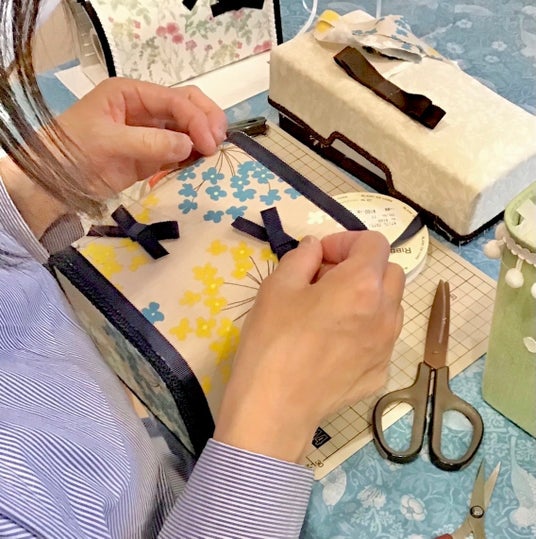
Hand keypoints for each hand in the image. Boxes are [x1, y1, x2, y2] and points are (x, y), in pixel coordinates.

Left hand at [56, 78, 227, 194]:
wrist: (55, 181)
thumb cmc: (74, 153)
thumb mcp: (109, 143)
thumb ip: (150, 142)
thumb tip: (190, 146)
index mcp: (132, 94)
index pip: (175, 100)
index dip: (196, 119)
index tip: (209, 143)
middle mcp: (146, 109)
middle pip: (187, 106)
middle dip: (207, 121)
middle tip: (219, 143)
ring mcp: (151, 132)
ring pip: (188, 128)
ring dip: (204, 138)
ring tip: (215, 154)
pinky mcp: (153, 155)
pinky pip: (181, 151)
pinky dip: (195, 156)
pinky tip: (203, 164)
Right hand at [214, 231, 404, 462]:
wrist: (275, 407)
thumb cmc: (273, 340)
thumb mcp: (277, 286)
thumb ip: (302, 256)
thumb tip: (316, 247)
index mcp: (362, 284)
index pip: (374, 242)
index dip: (346, 241)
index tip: (321, 256)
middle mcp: (385, 313)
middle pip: (390, 272)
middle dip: (362, 267)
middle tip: (326, 280)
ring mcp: (387, 347)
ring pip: (390, 306)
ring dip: (368, 298)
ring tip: (332, 312)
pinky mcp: (380, 374)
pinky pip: (381, 339)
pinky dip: (365, 330)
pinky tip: (334, 345)